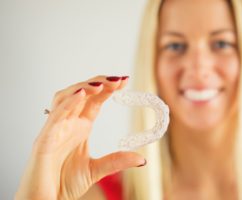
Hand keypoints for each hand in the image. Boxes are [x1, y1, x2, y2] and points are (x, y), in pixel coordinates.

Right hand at [15, 76, 145, 199]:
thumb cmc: (64, 183)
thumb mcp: (96, 170)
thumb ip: (116, 161)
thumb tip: (142, 159)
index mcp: (80, 127)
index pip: (95, 101)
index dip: (108, 89)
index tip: (125, 81)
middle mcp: (68, 123)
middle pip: (82, 94)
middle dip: (100, 83)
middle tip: (119, 80)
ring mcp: (56, 128)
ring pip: (66, 97)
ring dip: (83, 88)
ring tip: (102, 85)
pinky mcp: (45, 138)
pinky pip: (55, 115)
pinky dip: (68, 102)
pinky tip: (82, 94)